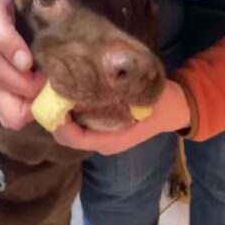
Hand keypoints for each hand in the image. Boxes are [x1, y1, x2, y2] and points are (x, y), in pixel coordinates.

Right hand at [0, 0, 44, 129]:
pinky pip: (17, 104)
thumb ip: (6, 38)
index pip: (25, 90)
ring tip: (54, 86)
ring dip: (37, 105)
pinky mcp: (1, 83)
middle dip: (39, 106)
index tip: (58, 71)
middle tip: (57, 87)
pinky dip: (33, 101)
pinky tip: (47, 85)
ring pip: (16, 115)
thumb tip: (25, 63)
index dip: (45, 85)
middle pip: (15, 117)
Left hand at [53, 80, 190, 154]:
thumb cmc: (161, 103)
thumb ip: (119, 95)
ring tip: (56, 89)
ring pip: (71, 129)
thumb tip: (90, 82)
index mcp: (112, 141)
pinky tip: (69, 91)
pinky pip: (78, 123)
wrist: (176, 108)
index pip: (74, 138)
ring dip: (61, 112)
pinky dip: (70, 110)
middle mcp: (102, 142)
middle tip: (49, 90)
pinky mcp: (102, 127)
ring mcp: (102, 136)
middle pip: (67, 136)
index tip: (52, 99)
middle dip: (54, 116)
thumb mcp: (143, 97)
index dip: (59, 121)